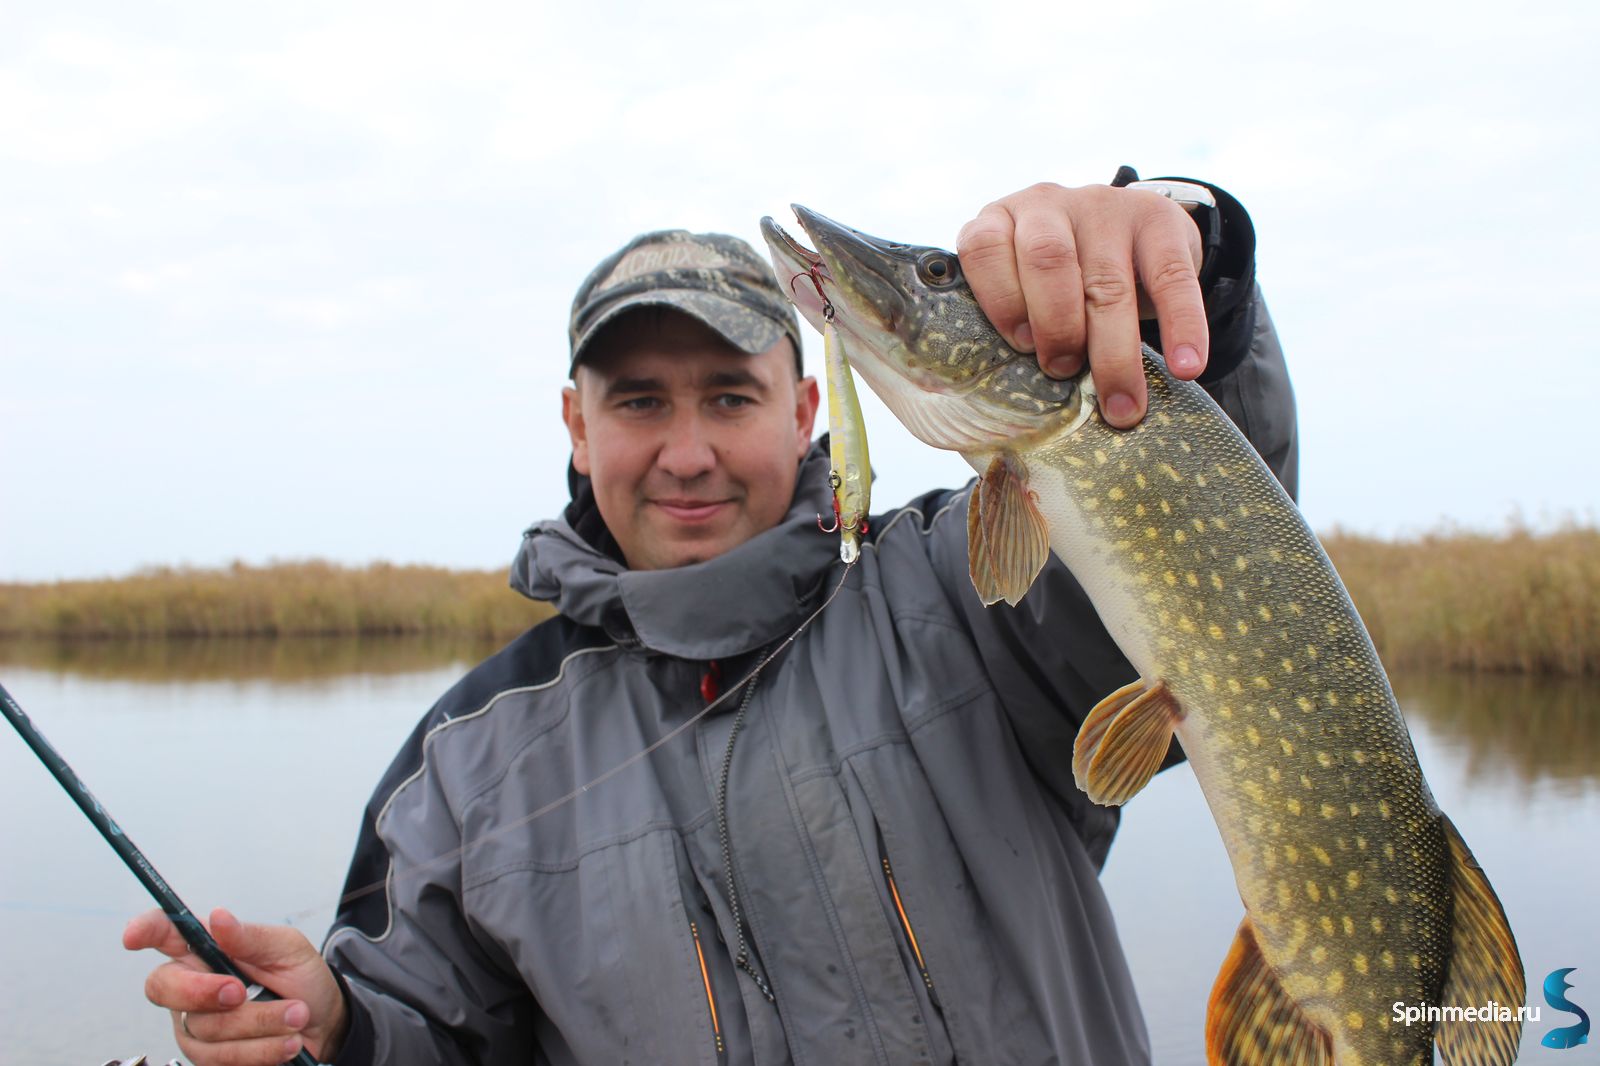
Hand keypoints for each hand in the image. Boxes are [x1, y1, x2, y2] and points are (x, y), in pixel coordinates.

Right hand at [123, 907, 347, 1065]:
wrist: (324, 1025)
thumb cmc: (301, 979)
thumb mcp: (287, 949)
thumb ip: (251, 937)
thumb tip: (218, 918)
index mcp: (206, 950)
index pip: (165, 934)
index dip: (145, 931)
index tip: (134, 936)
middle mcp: (192, 987)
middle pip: (165, 988)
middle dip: (203, 991)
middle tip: (242, 991)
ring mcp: (195, 1027)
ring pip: (204, 1029)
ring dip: (259, 1023)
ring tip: (296, 1016)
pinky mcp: (209, 1059)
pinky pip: (222, 1060)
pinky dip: (262, 1050)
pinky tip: (287, 1043)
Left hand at [957, 181, 1206, 427]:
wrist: (1127, 232)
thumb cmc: (1058, 282)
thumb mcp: (1022, 287)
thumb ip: (1009, 325)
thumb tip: (1007, 412)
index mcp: (1001, 221)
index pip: (985, 248)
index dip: (1000, 299)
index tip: (1019, 347)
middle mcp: (1049, 205)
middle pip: (1048, 263)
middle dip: (1056, 327)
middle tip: (1063, 373)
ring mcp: (1104, 207)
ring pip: (1108, 283)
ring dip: (1114, 353)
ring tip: (1121, 406)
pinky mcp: (1158, 219)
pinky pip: (1173, 278)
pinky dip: (1183, 328)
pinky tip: (1187, 367)